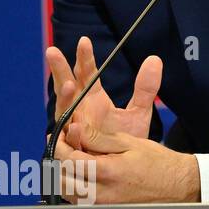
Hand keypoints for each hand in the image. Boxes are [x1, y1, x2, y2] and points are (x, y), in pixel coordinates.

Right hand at [46, 36, 162, 140]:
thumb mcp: (139, 111)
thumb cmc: (125, 139)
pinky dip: (70, 133)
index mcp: (94, 100)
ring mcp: (74, 129)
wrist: (125, 167)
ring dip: (64, 98)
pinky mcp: (74, 148)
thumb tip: (155, 59)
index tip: (84, 41)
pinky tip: (73, 125)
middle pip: (66, 86)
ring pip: (63, 110)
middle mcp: (80, 112)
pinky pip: (69, 139)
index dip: (84, 58)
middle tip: (53, 52)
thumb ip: (146, 88)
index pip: (87, 75)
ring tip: (67, 83)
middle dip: (59, 70)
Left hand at [53, 120, 199, 204]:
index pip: (68, 159)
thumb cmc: (158, 163)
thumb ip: (99, 138)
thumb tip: (75, 129)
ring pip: (65, 192)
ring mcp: (101, 205)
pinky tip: (83, 173)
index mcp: (108, 172)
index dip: (59, 145)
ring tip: (72, 159)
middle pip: (60, 179)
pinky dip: (73, 185)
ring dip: (63, 174)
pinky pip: (77, 199)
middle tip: (61, 147)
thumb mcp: (130, 142)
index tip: (58, 136)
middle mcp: (101, 193)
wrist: (177, 185)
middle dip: (56, 161)